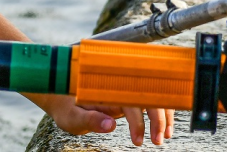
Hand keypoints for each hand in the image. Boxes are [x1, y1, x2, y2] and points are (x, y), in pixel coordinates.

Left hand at [34, 94, 173, 145]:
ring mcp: (124, 89)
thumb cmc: (65, 109)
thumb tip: (110, 125)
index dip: (137, 121)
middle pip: (146, 94)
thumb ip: (89, 120)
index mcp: (103, 88)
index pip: (129, 100)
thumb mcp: (71, 117)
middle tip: (158, 140)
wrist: (61, 99)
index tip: (138, 141)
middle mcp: (116, 85)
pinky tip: (165, 128)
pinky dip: (161, 112)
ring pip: (153, 96)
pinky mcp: (128, 95)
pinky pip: (150, 100)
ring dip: (163, 115)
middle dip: (157, 118)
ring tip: (163, 137)